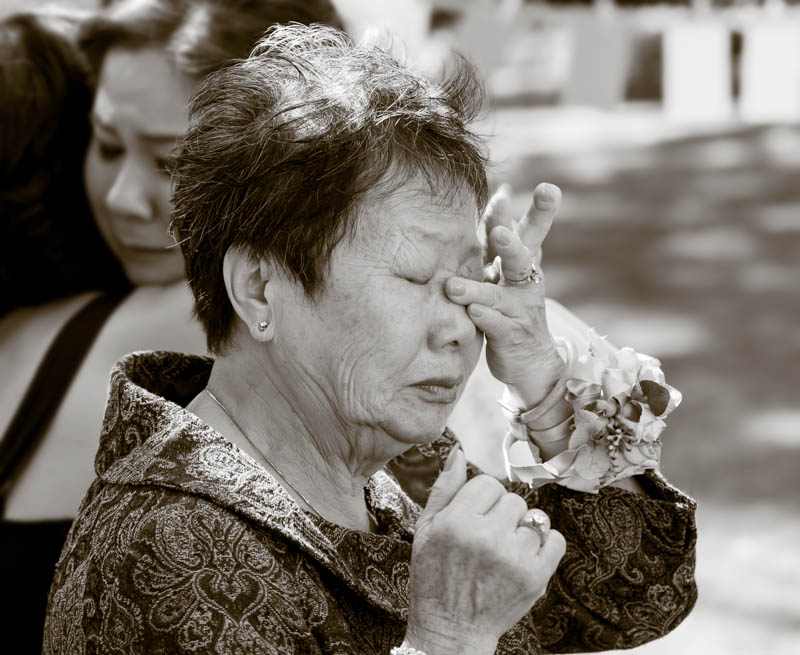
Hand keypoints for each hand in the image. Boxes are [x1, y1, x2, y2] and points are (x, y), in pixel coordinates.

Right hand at [404, 447, 565, 654]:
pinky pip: (554, 539)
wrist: (451, 629)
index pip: (487, 483)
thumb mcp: (425, 529)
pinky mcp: (534, 577)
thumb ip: (443, 489)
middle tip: (487, 539)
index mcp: (456, 522)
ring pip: (533, 518)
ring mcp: (513, 558)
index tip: (474, 519)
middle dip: (502, 515)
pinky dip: (543, 545)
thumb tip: (459, 452)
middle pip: (513, 499)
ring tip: (503, 551)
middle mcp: (485, 537)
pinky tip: (523, 557)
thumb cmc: (434, 577)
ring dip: (522, 531)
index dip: (481, 500)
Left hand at [445, 183, 564, 400]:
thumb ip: (503, 232)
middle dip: (512, 246)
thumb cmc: (512, 305)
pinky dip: (483, 318)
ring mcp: (519, 311)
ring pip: (498, 296)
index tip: (548, 189)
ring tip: (454, 286)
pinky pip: (495, 326)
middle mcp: (526, 284)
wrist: (530, 361)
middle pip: (523, 260)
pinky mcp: (510, 336)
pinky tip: (472, 312)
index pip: (531, 233)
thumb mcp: (507, 268)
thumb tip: (502, 190)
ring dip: (477, 289)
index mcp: (524, 264)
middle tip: (500, 234)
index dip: (541, 212)